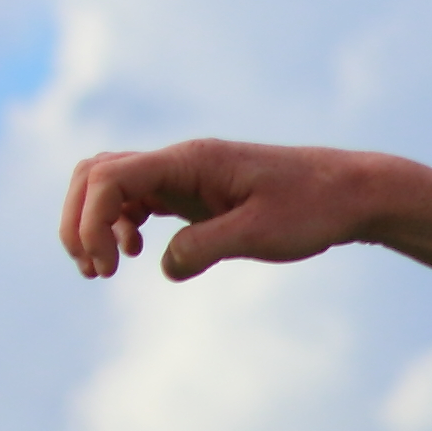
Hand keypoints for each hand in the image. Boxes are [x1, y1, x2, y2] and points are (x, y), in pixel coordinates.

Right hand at [58, 140, 414, 282]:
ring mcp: (185, 175)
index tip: (103, 266)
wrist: (352, 193)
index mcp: (190, 161)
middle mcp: (180, 161)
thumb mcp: (261, 234)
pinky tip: (134, 252)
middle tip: (91, 269)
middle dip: (79, 220)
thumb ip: (206, 248)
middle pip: (95, 174)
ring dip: (95, 222)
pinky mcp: (196, 192)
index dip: (90, 221)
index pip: (109, 177)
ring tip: (102, 269)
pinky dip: (122, 222)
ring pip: (112, 186)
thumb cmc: (314, 208)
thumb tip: (165, 266)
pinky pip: (139, 198)